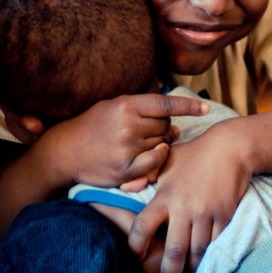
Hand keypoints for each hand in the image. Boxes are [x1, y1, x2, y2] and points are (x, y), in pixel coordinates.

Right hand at [49, 93, 208, 187]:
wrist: (65, 152)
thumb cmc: (93, 126)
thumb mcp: (114, 106)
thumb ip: (144, 109)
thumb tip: (176, 124)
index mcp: (126, 105)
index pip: (166, 103)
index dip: (189, 105)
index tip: (206, 107)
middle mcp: (128, 125)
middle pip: (166, 125)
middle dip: (164, 127)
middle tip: (149, 129)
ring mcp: (127, 148)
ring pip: (162, 143)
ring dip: (160, 143)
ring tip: (142, 142)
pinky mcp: (125, 169)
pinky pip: (156, 163)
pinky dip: (159, 158)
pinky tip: (153, 154)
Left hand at [128, 123, 251, 272]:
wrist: (230, 147)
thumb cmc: (196, 153)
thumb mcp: (168, 160)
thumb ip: (146, 175)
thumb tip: (124, 188)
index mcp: (165, 196)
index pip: (142, 226)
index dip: (136, 246)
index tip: (136, 258)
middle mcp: (183, 207)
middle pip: (173, 251)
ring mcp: (205, 213)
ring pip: (196, 253)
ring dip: (190, 271)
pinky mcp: (224, 215)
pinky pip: (215, 244)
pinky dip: (210, 258)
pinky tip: (205, 266)